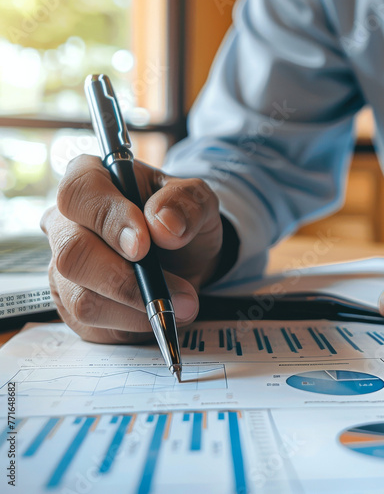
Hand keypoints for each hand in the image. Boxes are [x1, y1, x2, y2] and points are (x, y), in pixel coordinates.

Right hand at [41, 154, 223, 342]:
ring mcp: (63, 267)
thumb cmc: (180, 220)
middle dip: (128, 281)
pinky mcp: (71, 303)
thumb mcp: (197, 201)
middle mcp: (66, 223)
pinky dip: (133, 325)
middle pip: (73, 255)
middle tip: (180, 293)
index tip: (144, 245)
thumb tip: (164, 225)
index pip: (79, 194)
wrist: (184, 256)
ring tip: (181, 305)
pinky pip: (92, 325)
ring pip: (82, 298)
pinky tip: (158, 313)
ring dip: (138, 309)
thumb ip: (186, 203)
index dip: (109, 220)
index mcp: (91, 181)